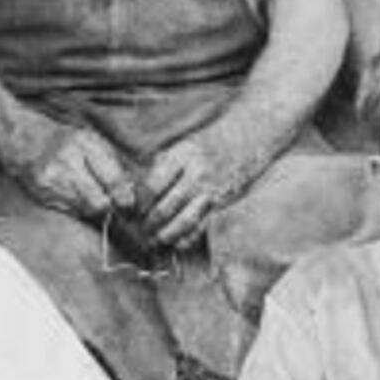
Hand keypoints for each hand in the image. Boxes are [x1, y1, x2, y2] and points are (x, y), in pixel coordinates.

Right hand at [19, 124, 138, 227]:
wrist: (20, 136)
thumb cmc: (60, 138)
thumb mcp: (89, 139)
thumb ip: (111, 162)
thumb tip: (130, 190)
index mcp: (84, 144)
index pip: (114, 181)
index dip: (126, 199)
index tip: (129, 205)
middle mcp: (67, 160)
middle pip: (99, 202)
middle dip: (109, 206)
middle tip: (111, 205)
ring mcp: (52, 178)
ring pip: (84, 209)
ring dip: (92, 207)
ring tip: (89, 195)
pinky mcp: (41, 190)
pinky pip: (68, 209)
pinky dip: (74, 206)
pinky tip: (70, 193)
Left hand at [133, 119, 275, 249]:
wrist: (249, 137)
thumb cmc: (211, 141)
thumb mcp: (183, 144)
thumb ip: (162, 164)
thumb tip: (138, 187)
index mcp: (180, 155)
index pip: (152, 185)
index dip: (139, 203)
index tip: (130, 211)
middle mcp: (196, 172)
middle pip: (166, 206)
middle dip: (149, 223)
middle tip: (138, 232)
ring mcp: (212, 188)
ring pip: (184, 219)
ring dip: (167, 234)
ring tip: (155, 241)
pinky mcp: (224, 201)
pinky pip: (203, 224)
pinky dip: (189, 237)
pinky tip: (178, 243)